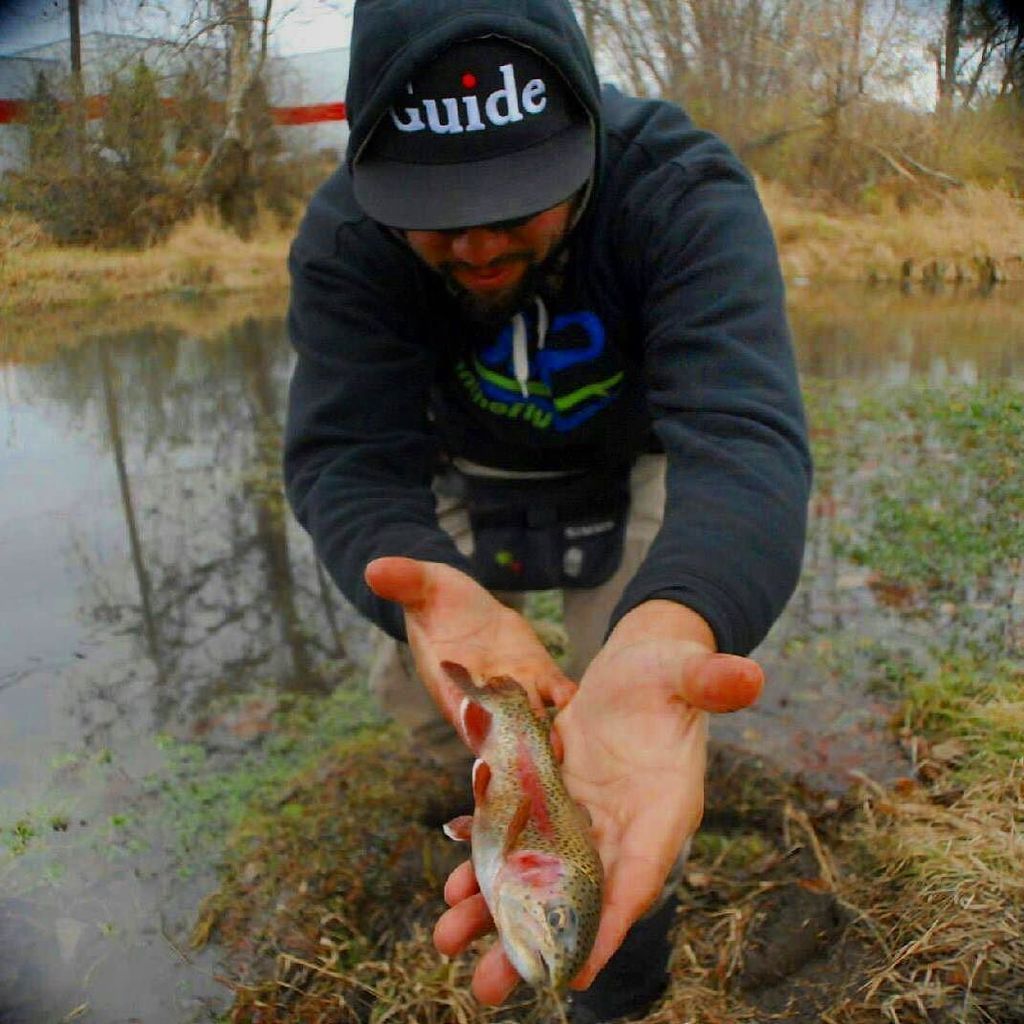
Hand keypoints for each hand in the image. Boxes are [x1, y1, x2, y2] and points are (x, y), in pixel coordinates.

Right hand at [364, 556, 576, 732]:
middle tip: (530, 761)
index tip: (482, 730)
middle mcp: (481, 694)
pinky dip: (567, 701)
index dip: (469, 719)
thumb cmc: (434, 598)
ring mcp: (513, 688)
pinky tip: (580, 703)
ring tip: (562, 748)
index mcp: (448, 679)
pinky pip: (556, 694)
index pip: (458, 705)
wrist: (460, 602)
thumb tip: (373, 568)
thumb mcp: (421, 584)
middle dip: (512, 745)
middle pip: (497, 726)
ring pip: (531, 719)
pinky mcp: (538, 675)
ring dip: (546, 735)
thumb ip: (403, 580)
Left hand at [434, 600, 762, 1003]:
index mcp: (663, 807)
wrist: (638, 666)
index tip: (575, 970)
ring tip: (446, 940)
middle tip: (490, 987)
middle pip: (580, 893)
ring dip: (495, 909)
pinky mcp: (554, 799)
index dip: (611, 922)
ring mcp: (585, 818)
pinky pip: (519, 839)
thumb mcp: (684, 668)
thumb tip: (752, 675)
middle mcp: (623, 826)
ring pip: (539, 874)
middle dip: (535, 937)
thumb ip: (709, 680)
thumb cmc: (667, 669)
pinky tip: (453, 888)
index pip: (639, 874)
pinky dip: (487, 863)